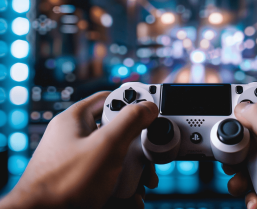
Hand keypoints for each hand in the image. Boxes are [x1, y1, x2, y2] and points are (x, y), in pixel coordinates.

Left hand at [0, 92, 158, 208]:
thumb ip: (130, 121)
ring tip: (143, 183)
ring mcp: (79, 161)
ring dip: (135, 172)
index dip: (133, 102)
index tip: (152, 110)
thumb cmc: (63, 185)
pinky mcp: (83, 181)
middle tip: (148, 157)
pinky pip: (109, 177)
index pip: (110, 98)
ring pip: (116, 157)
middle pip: (118, 132)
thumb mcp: (106, 146)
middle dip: (138, 148)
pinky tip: (132, 198)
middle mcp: (77, 138)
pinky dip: (124, 187)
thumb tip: (148, 107)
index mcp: (76, 120)